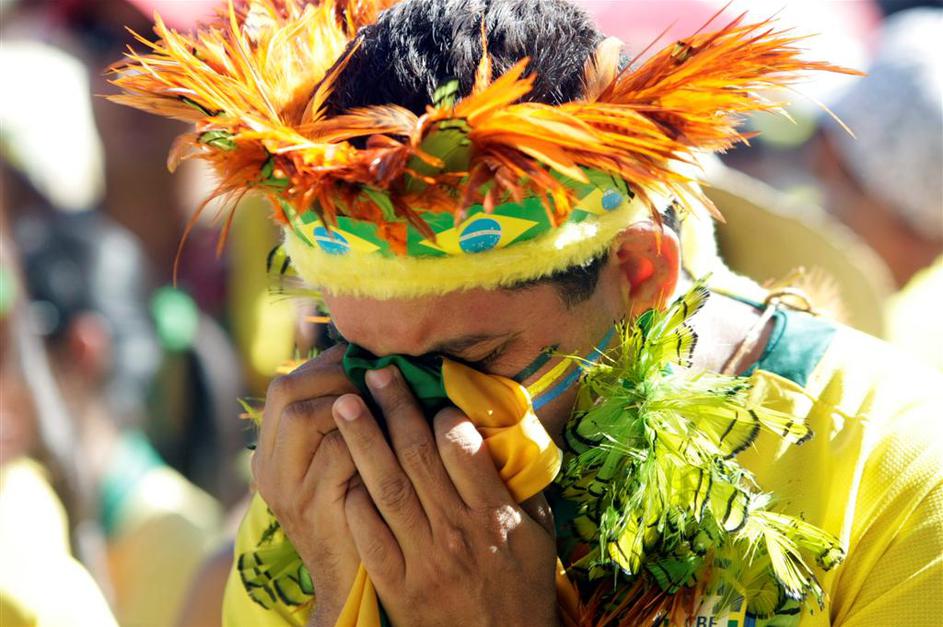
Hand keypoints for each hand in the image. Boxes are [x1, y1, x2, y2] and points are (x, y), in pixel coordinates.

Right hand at [251, 344, 361, 626]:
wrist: (351, 582)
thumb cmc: (358, 511)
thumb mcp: (340, 463)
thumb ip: (343, 422)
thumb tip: (371, 363)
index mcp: (272, 452)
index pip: (286, 385)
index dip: (326, 365)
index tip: (364, 360)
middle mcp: (270, 466)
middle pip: (286, 392)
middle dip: (336, 375)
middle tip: (374, 377)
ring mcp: (288, 487)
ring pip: (305, 415)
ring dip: (351, 402)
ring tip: (380, 405)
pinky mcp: (314, 506)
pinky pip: (338, 452)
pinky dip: (366, 438)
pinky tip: (390, 441)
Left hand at [331, 366, 559, 626]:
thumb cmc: (521, 588)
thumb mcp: (539, 535)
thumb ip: (523, 485)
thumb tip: (509, 433)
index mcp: (494, 515)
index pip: (462, 448)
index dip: (443, 414)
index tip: (431, 396)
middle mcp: (457, 532)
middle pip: (419, 456)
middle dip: (395, 408)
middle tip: (375, 372)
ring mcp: (423, 558)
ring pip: (387, 486)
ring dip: (363, 440)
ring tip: (343, 404)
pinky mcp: (395, 584)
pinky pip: (367, 532)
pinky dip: (353, 498)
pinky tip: (338, 468)